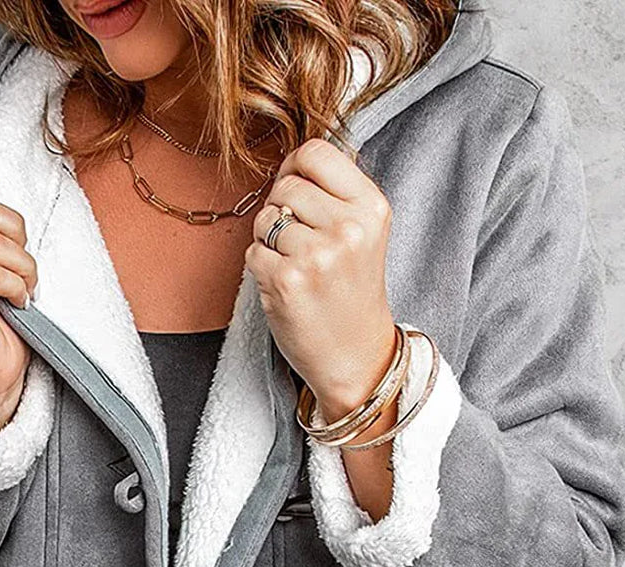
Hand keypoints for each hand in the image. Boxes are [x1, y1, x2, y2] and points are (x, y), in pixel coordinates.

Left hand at [245, 137, 396, 420]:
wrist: (356, 357)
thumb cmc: (352, 293)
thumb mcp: (363, 233)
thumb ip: (334, 193)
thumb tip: (290, 161)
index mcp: (371, 207)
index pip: (315, 152)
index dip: (295, 168)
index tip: (297, 193)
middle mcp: (348, 228)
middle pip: (286, 186)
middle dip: (280, 210)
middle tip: (298, 243)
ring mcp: (317, 255)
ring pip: (265, 219)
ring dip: (268, 241)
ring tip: (295, 266)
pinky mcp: (287, 281)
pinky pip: (253, 252)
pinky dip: (260, 269)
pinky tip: (285, 287)